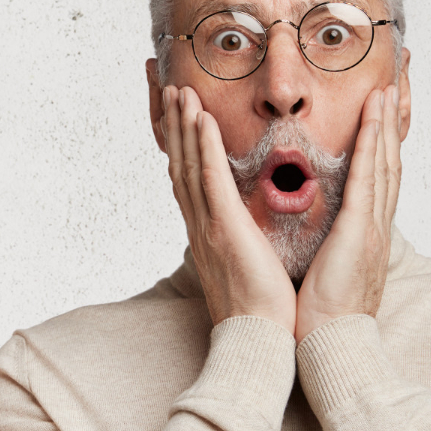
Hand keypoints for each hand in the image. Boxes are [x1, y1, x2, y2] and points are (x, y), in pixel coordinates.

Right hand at [161, 86, 295, 330]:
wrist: (258, 339)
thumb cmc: (262, 311)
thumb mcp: (250, 266)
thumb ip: (246, 241)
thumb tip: (252, 230)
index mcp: (209, 233)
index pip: (190, 179)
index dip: (183, 146)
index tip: (180, 116)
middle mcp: (201, 225)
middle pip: (181, 165)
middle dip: (174, 126)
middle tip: (168, 90)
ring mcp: (208, 225)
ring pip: (190, 165)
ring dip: (183, 126)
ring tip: (179, 92)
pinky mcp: (224, 228)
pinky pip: (210, 179)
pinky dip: (203, 146)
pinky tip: (201, 119)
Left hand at [295, 85, 401, 341]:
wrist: (332, 347)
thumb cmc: (321, 318)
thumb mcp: (324, 274)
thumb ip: (324, 249)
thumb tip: (314, 238)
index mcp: (365, 236)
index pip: (376, 180)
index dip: (380, 146)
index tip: (379, 116)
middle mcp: (375, 226)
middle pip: (387, 163)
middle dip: (391, 125)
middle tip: (395, 88)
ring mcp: (372, 227)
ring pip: (383, 163)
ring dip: (385, 123)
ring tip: (386, 89)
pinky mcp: (361, 231)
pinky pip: (368, 178)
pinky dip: (372, 144)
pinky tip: (373, 117)